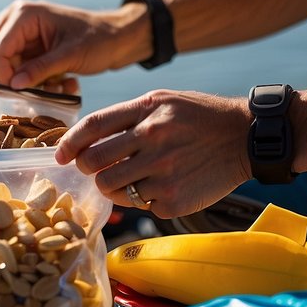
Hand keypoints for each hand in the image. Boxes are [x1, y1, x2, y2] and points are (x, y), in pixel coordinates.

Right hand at [0, 0, 151, 89]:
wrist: (117, 38)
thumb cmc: (98, 40)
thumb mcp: (70, 56)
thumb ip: (41, 69)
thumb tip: (13, 86)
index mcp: (21, 15)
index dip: (3, 80)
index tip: (26, 96)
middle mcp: (12, 22)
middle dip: (13, 84)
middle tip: (42, 94)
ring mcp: (16, 37)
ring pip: (3, 72)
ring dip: (28, 87)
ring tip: (58, 89)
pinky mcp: (24, 50)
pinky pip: (17, 75)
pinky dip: (35, 85)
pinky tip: (61, 85)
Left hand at [56, 90, 251, 217]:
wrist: (246, 138)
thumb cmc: (199, 118)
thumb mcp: (164, 101)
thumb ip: (127, 116)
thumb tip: (86, 141)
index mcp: (147, 110)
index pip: (93, 127)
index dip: (69, 143)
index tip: (61, 156)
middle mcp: (153, 139)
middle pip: (95, 162)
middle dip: (88, 168)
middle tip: (96, 169)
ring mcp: (163, 172)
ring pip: (111, 188)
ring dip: (112, 186)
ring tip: (128, 179)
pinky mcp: (173, 200)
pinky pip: (140, 205)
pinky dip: (144, 199)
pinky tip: (161, 186)